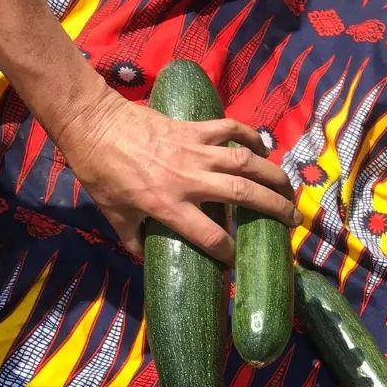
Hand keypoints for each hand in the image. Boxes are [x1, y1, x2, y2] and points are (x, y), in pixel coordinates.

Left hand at [58, 85, 297, 263]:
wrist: (93, 124)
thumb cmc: (101, 172)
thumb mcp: (114, 214)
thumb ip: (134, 239)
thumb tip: (146, 258)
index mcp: (169, 205)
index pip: (210, 237)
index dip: (228, 254)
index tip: (236, 262)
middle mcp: (191, 180)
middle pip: (245, 195)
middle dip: (275, 209)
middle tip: (293, 220)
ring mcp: (196, 151)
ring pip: (247, 162)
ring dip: (274, 175)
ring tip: (289, 189)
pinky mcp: (195, 129)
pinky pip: (231, 130)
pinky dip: (251, 137)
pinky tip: (263, 149)